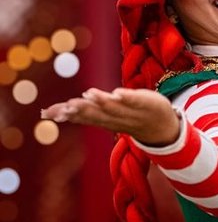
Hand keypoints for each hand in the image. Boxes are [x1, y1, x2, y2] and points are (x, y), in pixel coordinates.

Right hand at [41, 87, 180, 146]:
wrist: (162, 128)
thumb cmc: (126, 117)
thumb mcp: (104, 116)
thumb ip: (81, 113)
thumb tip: (54, 111)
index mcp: (104, 120)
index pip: (84, 117)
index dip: (68, 114)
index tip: (51, 112)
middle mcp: (116, 118)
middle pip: (97, 114)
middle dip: (81, 109)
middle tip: (66, 106)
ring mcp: (132, 112)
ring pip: (115, 108)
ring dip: (102, 102)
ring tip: (89, 94)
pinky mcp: (147, 104)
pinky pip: (137, 101)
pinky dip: (127, 98)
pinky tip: (117, 93)